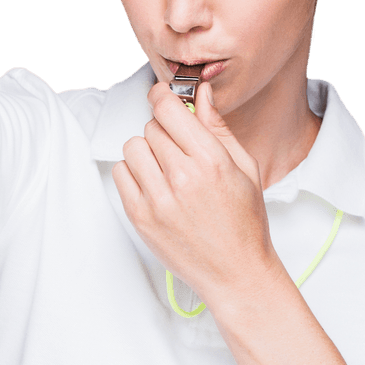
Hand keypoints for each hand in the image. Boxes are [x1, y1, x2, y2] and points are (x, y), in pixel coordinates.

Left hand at [111, 78, 277, 308]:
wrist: (235, 272)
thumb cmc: (244, 221)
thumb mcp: (243, 167)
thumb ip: (217, 127)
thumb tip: (199, 93)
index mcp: (211, 161)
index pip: (169, 110)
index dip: (164, 98)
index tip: (163, 97)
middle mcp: (182, 178)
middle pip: (151, 128)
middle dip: (164, 133)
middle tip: (179, 151)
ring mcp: (157, 200)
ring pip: (133, 147)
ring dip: (147, 152)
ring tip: (166, 169)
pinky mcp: (140, 217)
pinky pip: (120, 173)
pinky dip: (134, 174)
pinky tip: (154, 185)